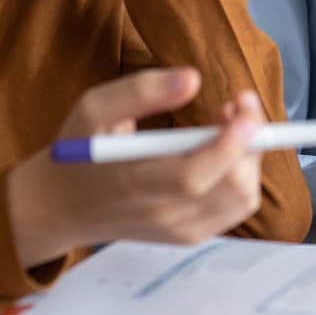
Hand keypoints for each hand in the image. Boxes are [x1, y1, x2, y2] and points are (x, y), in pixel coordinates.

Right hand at [5, 68, 263, 266]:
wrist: (65, 206)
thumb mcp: (94, 108)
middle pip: (232, 187)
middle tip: (234, 105)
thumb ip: (141, 91)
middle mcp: (161, 215)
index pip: (194, 175)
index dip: (231, 141)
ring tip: (230, 125)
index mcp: (132, 184)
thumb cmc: (79, 151)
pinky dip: (244, 175)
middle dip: (248, 140)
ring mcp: (179, 231)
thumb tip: (193, 79)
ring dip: (250, 157)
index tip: (242, 102)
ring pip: (243, 199)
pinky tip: (224, 150)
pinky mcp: (190, 235)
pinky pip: (237, 208)